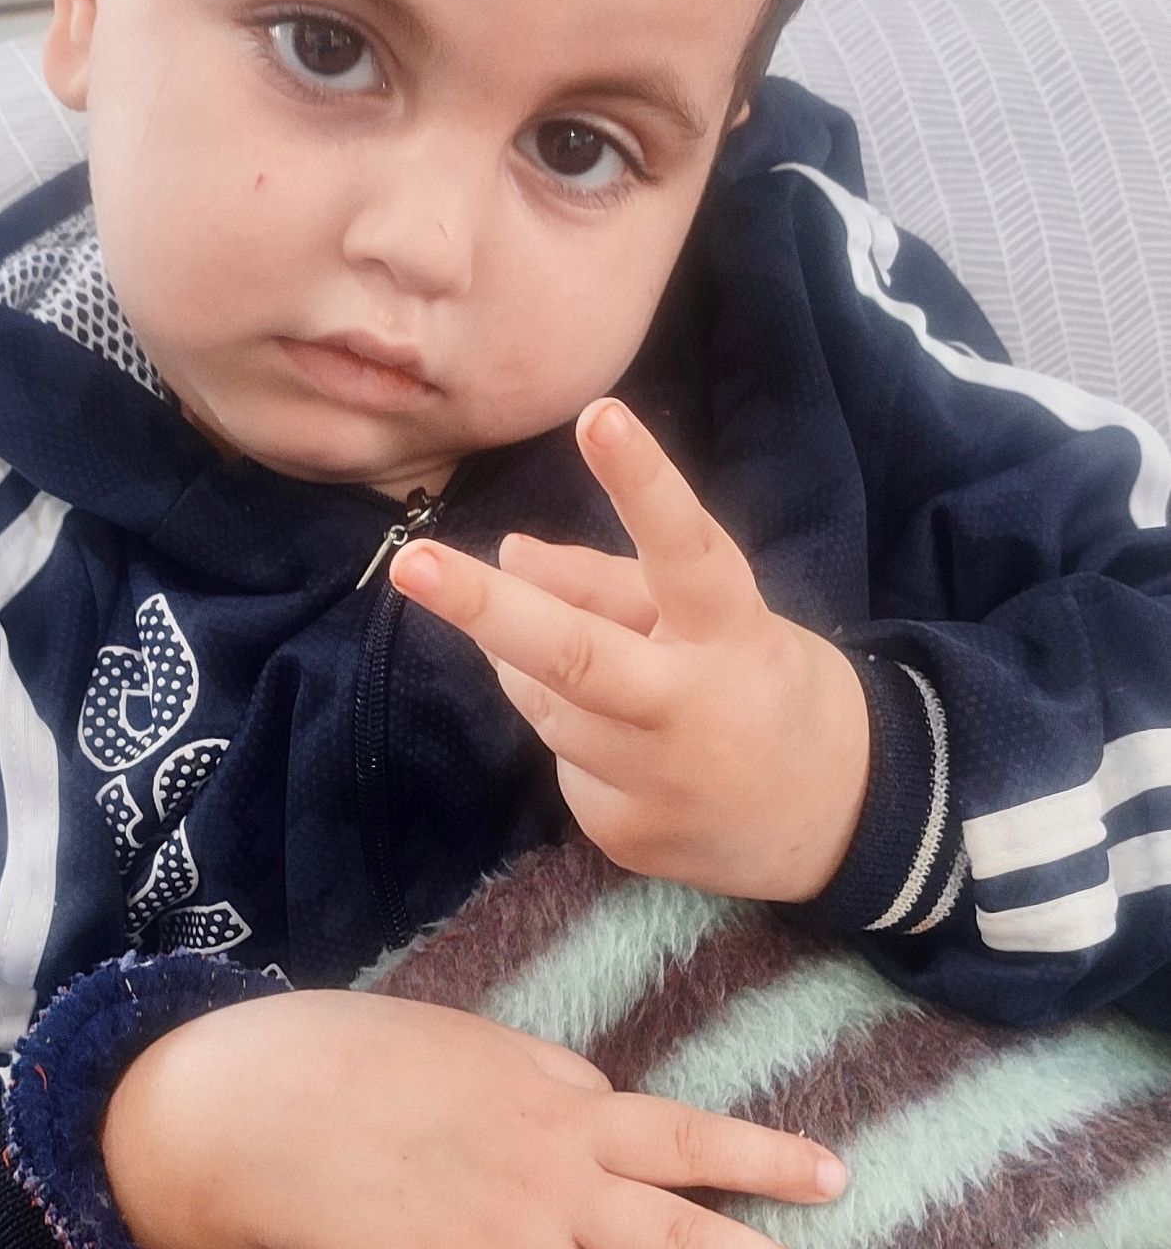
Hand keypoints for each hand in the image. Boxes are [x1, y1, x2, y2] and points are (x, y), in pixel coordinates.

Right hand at [101, 988, 848, 1248]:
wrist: (275, 1112)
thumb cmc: (382, 1062)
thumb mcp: (491, 1047)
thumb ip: (563, 1086)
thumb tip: (614, 1113)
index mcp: (567, 1114)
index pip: (693, 1141)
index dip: (768, 1162)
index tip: (835, 1181)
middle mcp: (552, 1188)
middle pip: (681, 1243)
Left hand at [389, 399, 869, 901]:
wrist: (836, 822)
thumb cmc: (760, 683)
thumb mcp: (718, 615)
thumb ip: (611, 580)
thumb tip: (507, 553)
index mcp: (732, 635)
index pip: (684, 550)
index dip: (642, 483)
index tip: (599, 416)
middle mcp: (690, 712)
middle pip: (575, 657)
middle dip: (486, 609)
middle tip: (413, 565)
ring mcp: (652, 783)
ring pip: (544, 700)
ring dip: (535, 667)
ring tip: (597, 664)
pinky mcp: (621, 832)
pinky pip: (561, 759)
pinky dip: (574, 733)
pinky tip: (629, 744)